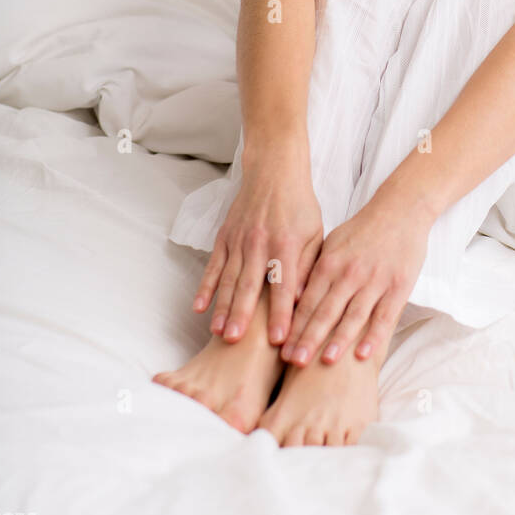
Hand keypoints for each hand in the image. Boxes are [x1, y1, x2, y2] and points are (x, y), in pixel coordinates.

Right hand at [193, 150, 322, 346]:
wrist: (274, 171)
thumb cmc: (299, 206)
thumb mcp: (315, 233)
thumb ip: (308, 266)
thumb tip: (303, 300)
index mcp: (287, 245)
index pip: (284, 285)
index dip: (281, 313)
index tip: (279, 339)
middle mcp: (260, 244)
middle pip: (250, 285)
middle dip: (243, 315)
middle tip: (236, 342)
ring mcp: (239, 241)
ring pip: (229, 280)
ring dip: (223, 308)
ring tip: (218, 334)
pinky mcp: (224, 238)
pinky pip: (213, 267)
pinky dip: (205, 288)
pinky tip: (198, 308)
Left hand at [280, 195, 431, 366]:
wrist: (400, 209)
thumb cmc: (362, 231)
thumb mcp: (333, 244)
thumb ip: (316, 271)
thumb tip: (293, 299)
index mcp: (330, 262)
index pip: (307, 300)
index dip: (294, 326)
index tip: (281, 349)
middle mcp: (350, 273)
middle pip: (326, 311)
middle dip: (309, 338)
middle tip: (294, 361)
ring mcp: (375, 280)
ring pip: (353, 315)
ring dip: (339, 339)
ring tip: (325, 362)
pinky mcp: (398, 286)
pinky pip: (384, 315)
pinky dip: (374, 336)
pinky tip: (363, 354)